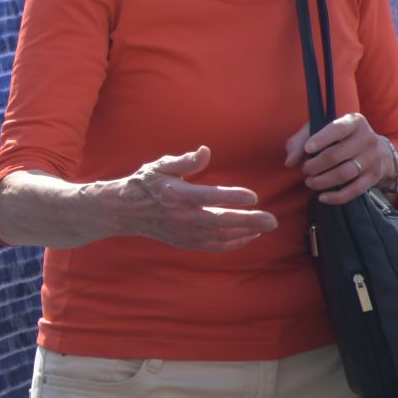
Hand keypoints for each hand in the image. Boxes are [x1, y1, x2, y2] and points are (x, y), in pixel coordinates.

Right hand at [112, 146, 275, 251]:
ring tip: (264, 226)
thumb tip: (206, 151)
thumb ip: (186, 161)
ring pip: (220, 237)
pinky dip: (233, 243)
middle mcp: (181, 217)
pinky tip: (248, 236)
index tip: (253, 196)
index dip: (231, 197)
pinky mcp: (186, 243)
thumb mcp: (160, 167)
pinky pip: (214, 246)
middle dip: (249, 222)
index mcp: (176, 195)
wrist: (125, 211)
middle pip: (220, 222)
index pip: (208, 197)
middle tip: (272, 220)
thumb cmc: (145, 184)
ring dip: (245, 233)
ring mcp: (184, 233)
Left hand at [286, 115, 396, 204]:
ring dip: (322, 181)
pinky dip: (336, 197)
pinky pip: (355, 190)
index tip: (307, 149)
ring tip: (309, 182)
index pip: (337, 129)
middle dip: (315, 165)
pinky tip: (322, 197)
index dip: (321, 139)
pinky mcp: (375, 176)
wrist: (374, 149)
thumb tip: (289, 162)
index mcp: (353, 122)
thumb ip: (300, 142)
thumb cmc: (338, 137)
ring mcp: (373, 158)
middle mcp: (367, 138)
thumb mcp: (319, 130)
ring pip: (345, 173)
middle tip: (304, 169)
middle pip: (336, 155)